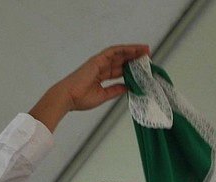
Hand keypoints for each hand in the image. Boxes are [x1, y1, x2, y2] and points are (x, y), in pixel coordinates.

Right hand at [31, 45, 149, 129]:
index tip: (141, 69)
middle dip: (134, 58)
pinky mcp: (97, 59)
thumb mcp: (103, 96)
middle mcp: (100, 67)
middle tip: (148, 57)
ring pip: (119, 54)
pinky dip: (124, 49)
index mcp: (100, 77)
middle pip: (121, 60)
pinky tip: (134, 49)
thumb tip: (127, 88)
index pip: (119, 70)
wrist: (68, 97)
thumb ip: (114, 90)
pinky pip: (113, 51)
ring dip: (132, 51)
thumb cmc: (80, 99)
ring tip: (145, 51)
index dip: (130, 68)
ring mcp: (99, 62)